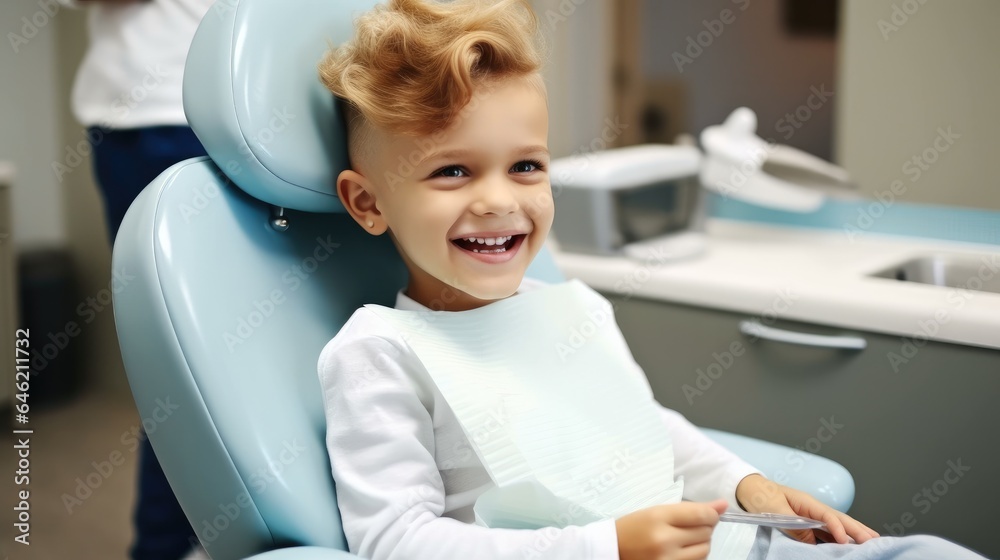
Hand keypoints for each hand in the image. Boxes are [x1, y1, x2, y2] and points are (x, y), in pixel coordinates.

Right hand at [615, 499, 727, 559]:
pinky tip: (680, 551)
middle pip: (705, 533)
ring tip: (684, 540)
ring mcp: (667, 559)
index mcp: (658, 517)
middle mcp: (664, 539)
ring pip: (705, 550)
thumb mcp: (657, 511)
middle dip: (704, 528)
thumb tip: (723, 505)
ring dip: (701, 543)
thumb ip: (690, 509)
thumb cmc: (634, 527)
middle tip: (689, 527)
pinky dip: (694, 555)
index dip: (712, 514)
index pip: (701, 515)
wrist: (612, 550)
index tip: (709, 514)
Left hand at [735, 474, 879, 544]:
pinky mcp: (808, 523)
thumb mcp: (773, 509)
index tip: (845, 540)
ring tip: (872, 541)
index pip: (827, 515)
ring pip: (837, 525)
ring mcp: (812, 516)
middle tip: (875, 540)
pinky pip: (827, 531)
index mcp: (806, 501)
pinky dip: (840, 538)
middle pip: (839, 519)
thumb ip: (793, 524)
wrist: (750, 490)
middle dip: (857, 529)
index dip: (838, 528)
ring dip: (853, 533)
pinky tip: (849, 544)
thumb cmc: (761, 495)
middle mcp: (813, 508)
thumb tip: (811, 541)